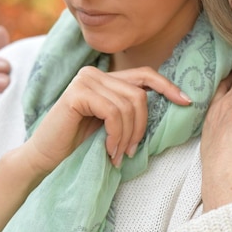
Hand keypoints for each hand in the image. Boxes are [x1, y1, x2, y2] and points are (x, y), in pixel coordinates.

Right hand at [24, 66, 191, 171]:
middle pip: (139, 95)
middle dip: (140, 127)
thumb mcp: (110, 122)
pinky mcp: (78, 93)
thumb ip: (128, 108)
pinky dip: (116, 135)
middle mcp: (94, 73)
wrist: (44, 158)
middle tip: (130, 151)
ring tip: (118, 154)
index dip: (167, 86)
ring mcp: (85, 80)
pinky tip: (108, 150)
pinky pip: (114, 113)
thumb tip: (169, 101)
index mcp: (105, 77)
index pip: (144, 75)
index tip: (187, 101)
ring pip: (129, 105)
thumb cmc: (79, 144)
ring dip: (128, 136)